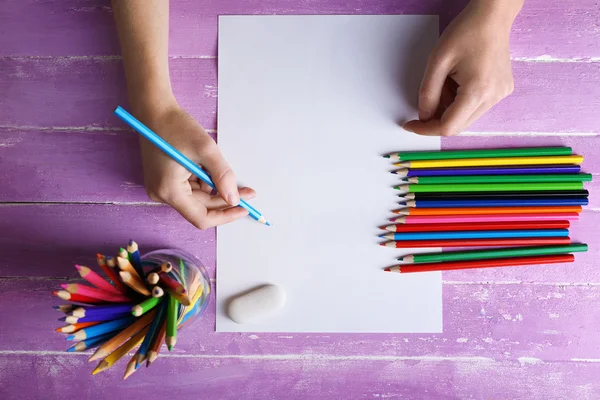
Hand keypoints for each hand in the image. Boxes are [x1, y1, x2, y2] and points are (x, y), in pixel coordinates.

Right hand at [135, 100, 254, 228]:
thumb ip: (222, 176)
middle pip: (201, 207)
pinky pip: (190, 187)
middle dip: (225, 198)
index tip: (244, 208)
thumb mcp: (205, 149)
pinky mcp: (164, 180)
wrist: (154, 110)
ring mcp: (161, 187)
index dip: (225, 216)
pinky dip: (203, 180)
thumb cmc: (176, 126)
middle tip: (248, 191)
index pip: (201, 218)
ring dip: (214, 186)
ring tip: (218, 165)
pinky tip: (206, 163)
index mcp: (169, 191)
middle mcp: (162, 194)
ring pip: (197, 197)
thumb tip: (234, 199)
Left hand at [404, 0, 520, 135]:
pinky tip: (458, 81)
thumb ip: (428, 93)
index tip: (411, 124)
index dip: (425, 129)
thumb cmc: (467, 31)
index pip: (448, 127)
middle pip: (458, 126)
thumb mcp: (437, 62)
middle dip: (437, 118)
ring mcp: (500, 95)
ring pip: (466, 118)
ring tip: (447, 81)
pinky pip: (476, 107)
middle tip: (426, 101)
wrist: (492, 15)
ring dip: (449, 108)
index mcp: (478, 91)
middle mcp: (493, 98)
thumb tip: (423, 116)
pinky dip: (461, 101)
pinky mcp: (502, 91)